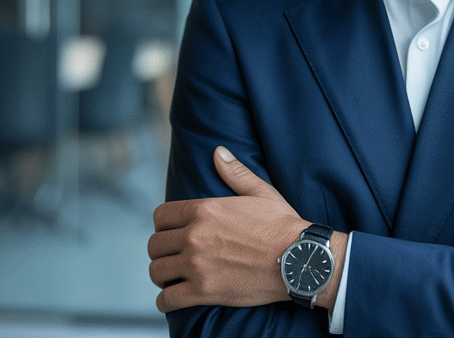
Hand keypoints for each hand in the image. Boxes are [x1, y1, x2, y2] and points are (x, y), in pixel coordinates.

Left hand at [148, 147, 325, 312]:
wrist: (299, 260)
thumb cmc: (282, 225)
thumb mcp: (260, 192)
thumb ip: (235, 172)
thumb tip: (218, 152)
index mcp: (203, 210)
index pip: (160, 217)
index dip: (164, 226)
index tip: (172, 234)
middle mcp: (194, 236)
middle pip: (154, 245)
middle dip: (162, 251)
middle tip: (174, 257)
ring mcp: (197, 265)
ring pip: (157, 271)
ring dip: (163, 275)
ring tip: (173, 277)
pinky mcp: (203, 292)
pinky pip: (167, 299)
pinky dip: (166, 301)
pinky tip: (173, 298)